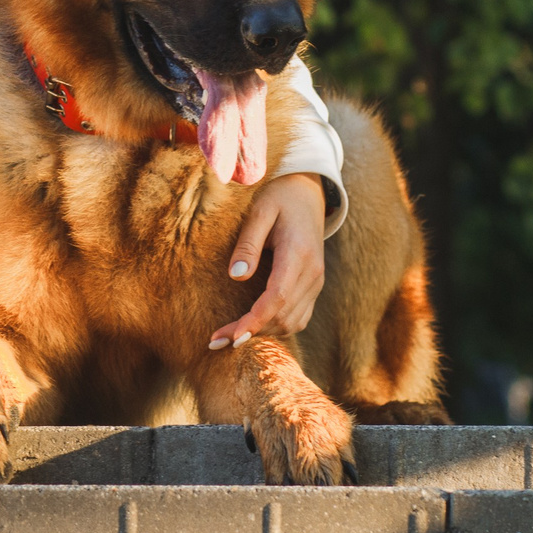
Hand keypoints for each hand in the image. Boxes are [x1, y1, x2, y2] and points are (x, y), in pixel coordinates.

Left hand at [210, 172, 328, 348]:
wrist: (307, 191)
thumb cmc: (279, 196)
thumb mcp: (260, 210)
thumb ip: (248, 243)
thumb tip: (236, 275)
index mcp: (299, 254)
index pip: (278, 298)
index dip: (254, 321)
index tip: (231, 336)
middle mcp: (313, 273)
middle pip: (284, 317)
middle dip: (251, 332)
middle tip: (216, 341)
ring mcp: (316, 282)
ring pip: (293, 323)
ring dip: (263, 333)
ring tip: (229, 338)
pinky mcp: (313, 286)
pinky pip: (298, 317)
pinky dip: (275, 326)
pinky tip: (251, 327)